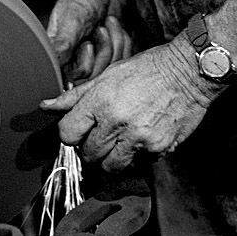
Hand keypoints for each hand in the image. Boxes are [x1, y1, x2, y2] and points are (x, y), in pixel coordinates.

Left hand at [40, 34, 221, 171]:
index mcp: (101, 100)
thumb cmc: (149, 69)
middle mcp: (117, 121)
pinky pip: (138, 165)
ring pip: (110, 166)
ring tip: (121, 140)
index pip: (67, 134)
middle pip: (87, 154)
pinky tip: (142, 138)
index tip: (80, 129)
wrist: (189, 71)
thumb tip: (46, 106)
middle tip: (104, 133)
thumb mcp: (109, 75)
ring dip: (112, 157)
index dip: (71, 133)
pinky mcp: (158, 149)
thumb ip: (77, 95)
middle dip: (91, 147)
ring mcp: (138, 138)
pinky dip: (137, 157)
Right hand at [47, 0, 131, 82]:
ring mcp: (97, 56)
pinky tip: (117, 27)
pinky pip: (124, 60)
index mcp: (59, 52)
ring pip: (111, 69)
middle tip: (100, 29)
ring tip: (108, 22)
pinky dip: (125, 42)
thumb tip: (51, 68)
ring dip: (115, 43)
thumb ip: (63, 43)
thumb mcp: (72, 16)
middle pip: (94, 77)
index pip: (69, 79)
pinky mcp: (115, 52)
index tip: (87, 44)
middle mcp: (76, 58)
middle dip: (103, 51)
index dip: (84, 65)